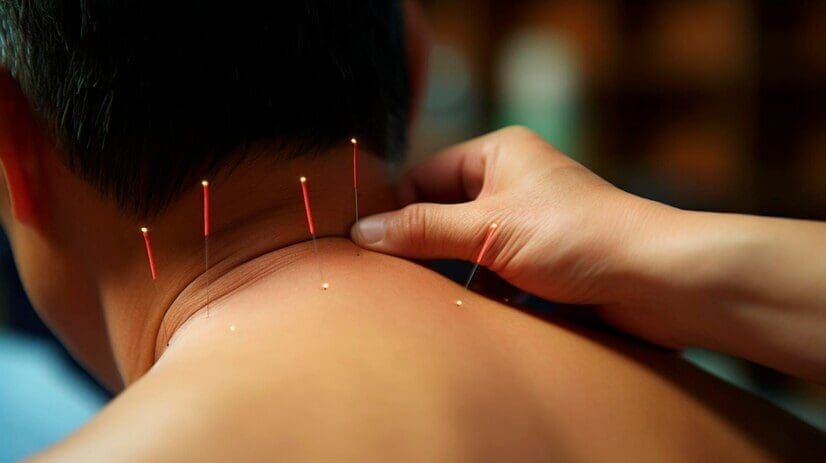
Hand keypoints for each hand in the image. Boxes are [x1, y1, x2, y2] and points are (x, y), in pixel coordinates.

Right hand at [351, 126, 667, 307]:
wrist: (655, 280)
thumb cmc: (576, 237)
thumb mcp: (489, 229)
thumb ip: (423, 229)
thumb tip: (363, 230)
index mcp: (500, 154)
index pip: (426, 174)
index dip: (396, 206)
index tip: (364, 241)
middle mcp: (514, 182)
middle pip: (445, 212)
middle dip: (423, 244)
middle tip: (386, 274)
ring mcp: (529, 222)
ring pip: (468, 247)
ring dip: (453, 272)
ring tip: (425, 297)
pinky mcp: (543, 260)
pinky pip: (494, 272)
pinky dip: (482, 291)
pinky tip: (470, 310)